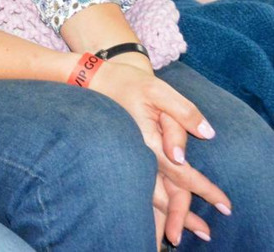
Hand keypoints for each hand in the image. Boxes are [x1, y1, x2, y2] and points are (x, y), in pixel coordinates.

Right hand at [88, 62, 231, 246]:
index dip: (203, 189)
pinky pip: (139, 186)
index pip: (181, 173)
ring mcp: (128, 157)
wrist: (92, 80)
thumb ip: (183, 111)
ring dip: (167, 214)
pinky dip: (152, 203)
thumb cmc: (127, 83)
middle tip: (204, 233)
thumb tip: (207, 133)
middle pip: (163, 193)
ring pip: (148, 194)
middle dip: (183, 216)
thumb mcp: (158, 90)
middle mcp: (136, 154)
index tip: (223, 204)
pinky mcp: (126, 156)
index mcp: (146, 140)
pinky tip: (158, 210)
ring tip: (181, 234)